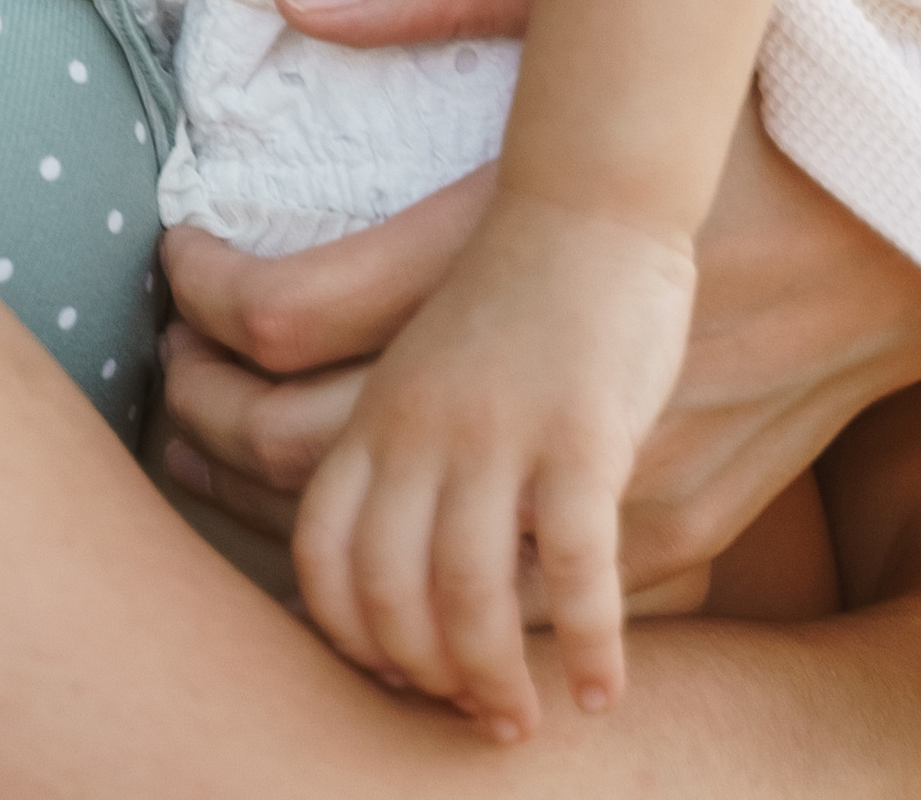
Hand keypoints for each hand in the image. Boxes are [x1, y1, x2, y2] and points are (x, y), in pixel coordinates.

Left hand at [161, 0, 920, 588]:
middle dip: (209, 427)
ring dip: (295, 528)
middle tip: (171, 389)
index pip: (288, 312)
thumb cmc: (748, 98)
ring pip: (388, 558)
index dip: (206, 307)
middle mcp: (526, 379)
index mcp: (496, 244)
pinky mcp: (656, 531)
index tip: (180, 275)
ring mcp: (588, 473)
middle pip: (300, 455)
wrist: (908, 226)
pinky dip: (427, 589)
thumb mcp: (598, 0)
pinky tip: (379, 553)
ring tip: (234, 469)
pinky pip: (504, 600)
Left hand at [294, 186, 694, 733]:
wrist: (598, 200)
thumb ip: (397, 437)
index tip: (375, 666)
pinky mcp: (584, 437)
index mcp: (379, 406)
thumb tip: (386, 534)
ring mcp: (497, 433)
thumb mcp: (423, 354)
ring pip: (463, 596)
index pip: (320, 542)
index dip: (337, 624)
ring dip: (486, 679)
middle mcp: (420, 425)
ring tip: (514, 720)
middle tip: (448, 708)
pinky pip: (575, 571)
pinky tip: (600, 689)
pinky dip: (585, 645)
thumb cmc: (516, 280)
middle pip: (378, 586)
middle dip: (409, 669)